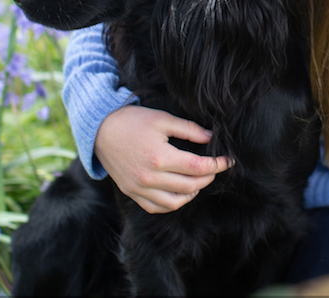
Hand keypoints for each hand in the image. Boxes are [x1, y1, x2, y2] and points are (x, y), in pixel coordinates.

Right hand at [94, 105, 231, 213]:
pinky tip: (181, 191)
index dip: (217, 165)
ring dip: (193, 192)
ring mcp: (139, 188)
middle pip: (190, 185)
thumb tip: (211, 137)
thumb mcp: (163, 119)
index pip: (197, 167)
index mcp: (159, 157)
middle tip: (215, 167)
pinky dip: (173, 203)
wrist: (100, 131)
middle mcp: (149, 178)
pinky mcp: (132, 193)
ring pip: (175, 202)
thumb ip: (189, 129)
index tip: (228, 160)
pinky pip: (156, 208)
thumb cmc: (132, 121)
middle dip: (208, 177)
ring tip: (200, 180)